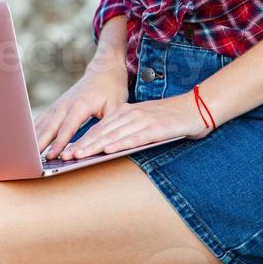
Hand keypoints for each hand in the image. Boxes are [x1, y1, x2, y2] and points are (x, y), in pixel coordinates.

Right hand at [34, 59, 128, 159]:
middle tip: (30, 159)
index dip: (59, 143)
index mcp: (81, 104)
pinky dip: (35, 130)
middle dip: (40, 143)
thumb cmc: (112, 88)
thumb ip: (108, 126)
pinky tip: (27, 140)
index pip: (68, 128)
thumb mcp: (116, 106)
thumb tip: (103, 144)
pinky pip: (43, 119)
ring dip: (34, 137)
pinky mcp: (58, 105)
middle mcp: (67, 104)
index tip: (51, 156)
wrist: (105, 68)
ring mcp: (60, 104)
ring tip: (25, 154)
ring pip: (43, 123)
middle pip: (50, 126)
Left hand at [58, 91, 211, 159]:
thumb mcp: (145, 122)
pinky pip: (135, 137)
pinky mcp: (157, 127)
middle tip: (65, 156)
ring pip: (115, 134)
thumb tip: (108, 146)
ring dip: (95, 145)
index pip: (100, 128)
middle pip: (103, 131)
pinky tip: (108, 150)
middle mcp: (133, 114)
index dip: (83, 139)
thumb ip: (128, 131)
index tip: (67, 151)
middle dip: (83, 144)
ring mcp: (144, 120)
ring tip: (79, 155)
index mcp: (127, 112)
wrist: (197, 107)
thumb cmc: (171, 119)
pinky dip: (120, 143)